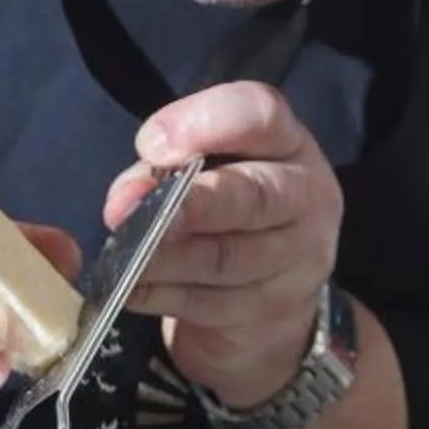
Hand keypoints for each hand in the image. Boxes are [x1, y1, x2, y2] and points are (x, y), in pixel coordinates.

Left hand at [110, 83, 338, 409]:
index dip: (205, 124)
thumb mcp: (199, 174)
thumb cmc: (227, 215)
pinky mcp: (276, 313)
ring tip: (122, 257)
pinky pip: (212, 305)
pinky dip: (162, 296)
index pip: (261, 116)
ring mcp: (300, 261)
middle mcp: (306, 197)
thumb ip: (163, 173)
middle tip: (126, 212)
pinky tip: (132, 289)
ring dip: (163, 258)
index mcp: (287, 144)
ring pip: (226, 259)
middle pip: (252, 196)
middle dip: (187, 204)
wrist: (270, 301)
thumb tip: (126, 199)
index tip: (149, 145)